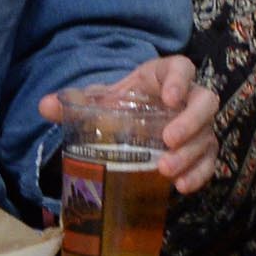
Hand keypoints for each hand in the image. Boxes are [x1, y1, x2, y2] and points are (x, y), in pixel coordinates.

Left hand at [39, 56, 218, 193]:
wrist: (128, 124)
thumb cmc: (119, 107)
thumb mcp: (98, 103)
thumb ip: (74, 104)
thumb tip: (45, 105)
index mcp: (163, 77)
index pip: (182, 67)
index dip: (180, 80)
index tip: (169, 98)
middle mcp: (187, 98)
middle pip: (205, 102)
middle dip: (190, 122)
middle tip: (167, 141)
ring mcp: (198, 126)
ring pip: (208, 135)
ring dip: (191, 154)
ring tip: (166, 171)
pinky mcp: (201, 149)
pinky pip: (210, 161)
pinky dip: (200, 174)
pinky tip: (182, 187)